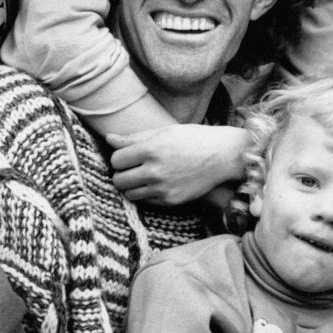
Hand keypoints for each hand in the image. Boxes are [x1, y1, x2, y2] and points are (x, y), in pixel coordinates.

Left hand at [107, 124, 250, 205]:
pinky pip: (146, 201)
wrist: (223, 156)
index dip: (119, 157)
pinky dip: (146, 193)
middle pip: (119, 180)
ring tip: (143, 175)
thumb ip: (134, 138)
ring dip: (132, 185)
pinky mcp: (171, 201)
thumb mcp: (163, 131)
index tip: (128, 155)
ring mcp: (163, 189)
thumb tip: (109, 139)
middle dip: (122, 173)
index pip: (116, 159)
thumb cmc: (193, 138)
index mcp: (151, 149)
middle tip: (132, 167)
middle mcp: (155, 171)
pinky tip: (157, 183)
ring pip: (129, 194)